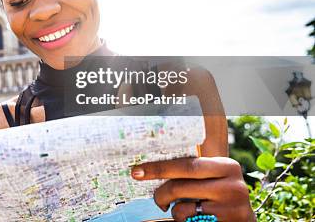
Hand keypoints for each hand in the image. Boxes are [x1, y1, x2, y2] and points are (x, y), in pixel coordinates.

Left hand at [131, 157, 254, 221]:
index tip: (137, 171)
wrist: (245, 220)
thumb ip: (194, 171)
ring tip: (181, 210)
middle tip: (156, 199)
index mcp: (227, 166)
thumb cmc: (221, 194)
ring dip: (174, 211)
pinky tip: (192, 218)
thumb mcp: (214, 177)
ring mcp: (231, 208)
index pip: (185, 165)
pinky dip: (184, 221)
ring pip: (182, 208)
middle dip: (160, 193)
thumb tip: (152, 168)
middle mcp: (232, 186)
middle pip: (180, 186)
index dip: (158, 168)